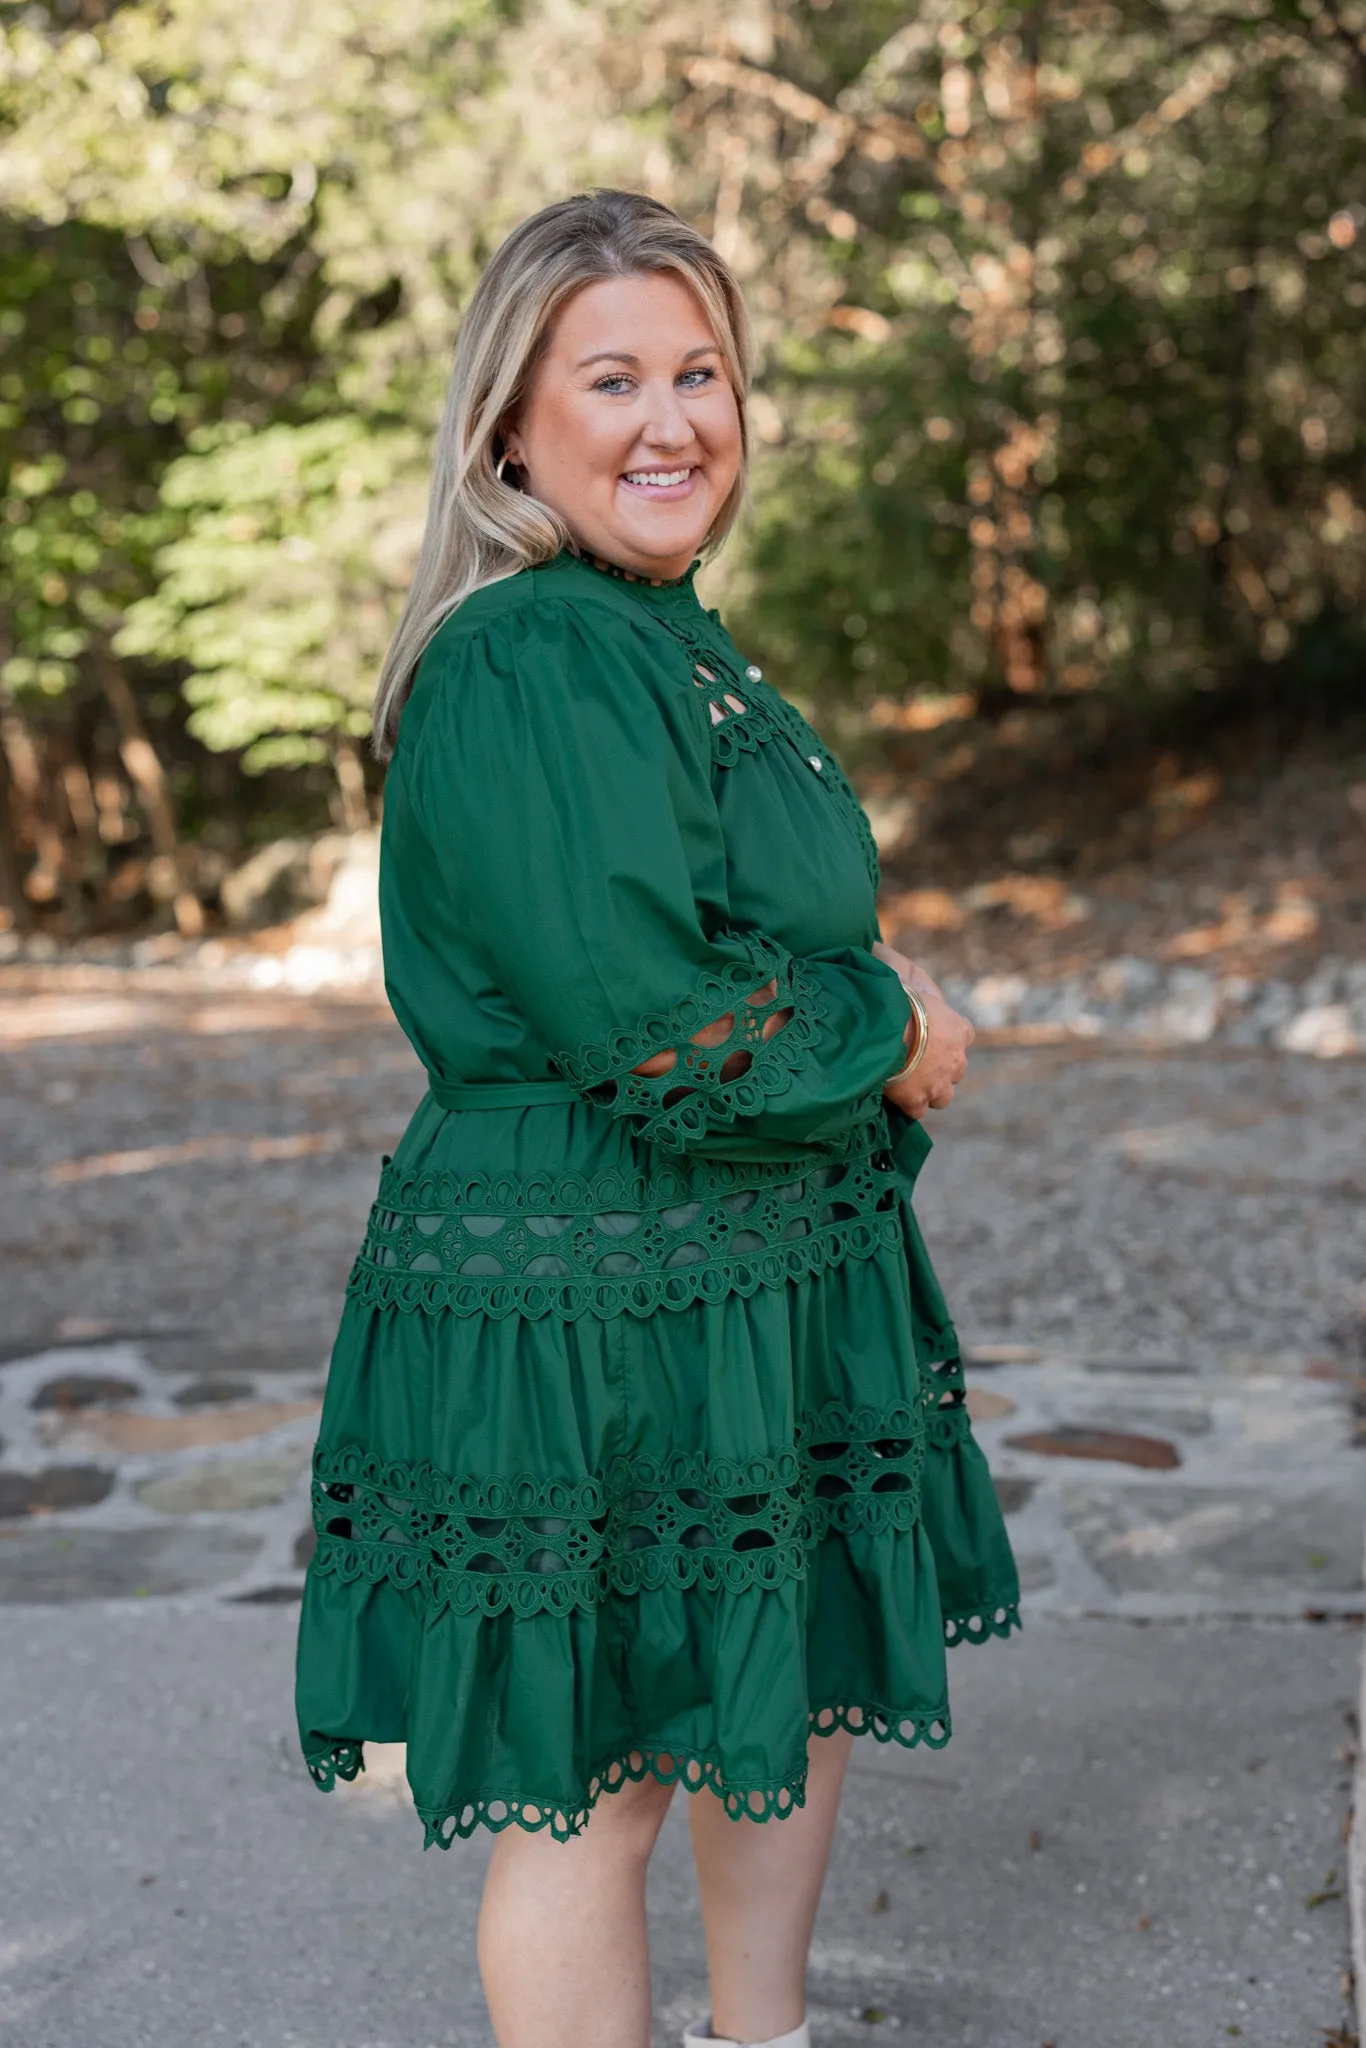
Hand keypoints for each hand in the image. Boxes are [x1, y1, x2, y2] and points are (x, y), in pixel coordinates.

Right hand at [873, 939, 973, 1116]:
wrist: (883, 1026)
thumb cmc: (890, 993)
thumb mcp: (894, 966)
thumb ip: (889, 961)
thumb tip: (873, 947)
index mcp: (959, 1028)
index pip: (964, 1035)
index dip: (946, 1035)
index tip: (926, 1033)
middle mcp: (957, 1059)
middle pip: (955, 1070)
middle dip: (937, 1067)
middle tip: (911, 1059)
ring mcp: (939, 1083)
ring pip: (943, 1095)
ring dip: (928, 1090)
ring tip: (904, 1082)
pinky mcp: (918, 1102)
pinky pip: (918, 1111)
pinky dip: (907, 1105)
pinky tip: (891, 1095)